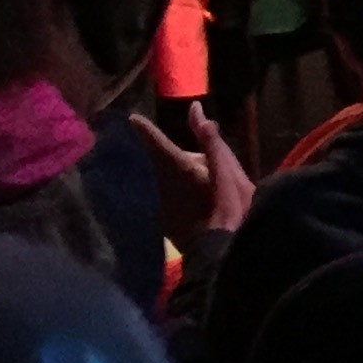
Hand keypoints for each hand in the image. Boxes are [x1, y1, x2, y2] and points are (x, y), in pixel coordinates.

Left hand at [132, 100, 253, 251]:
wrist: (224, 253)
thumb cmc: (230, 207)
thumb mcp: (228, 169)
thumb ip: (210, 139)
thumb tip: (195, 109)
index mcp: (180, 169)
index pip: (158, 144)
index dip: (146, 131)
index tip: (133, 119)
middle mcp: (165, 187)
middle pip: (171, 166)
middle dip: (186, 163)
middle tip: (215, 175)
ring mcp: (164, 208)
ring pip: (173, 185)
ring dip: (187, 184)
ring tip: (214, 197)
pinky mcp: (167, 225)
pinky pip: (174, 204)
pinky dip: (185, 202)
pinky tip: (205, 213)